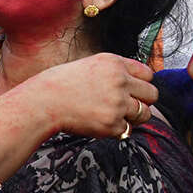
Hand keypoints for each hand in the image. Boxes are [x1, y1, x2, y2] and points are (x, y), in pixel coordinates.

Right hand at [12, 53, 155, 138]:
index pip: (148, 74)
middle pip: (152, 94)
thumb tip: (137, 86)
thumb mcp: (89, 66)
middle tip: (122, 106)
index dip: (139, 84)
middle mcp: (119, 81)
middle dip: (141, 101)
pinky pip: (126, 130)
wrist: (40, 103)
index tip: (128, 90)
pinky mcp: (112, 123)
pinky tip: (96, 122)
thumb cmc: (59, 85)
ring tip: (109, 115)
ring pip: (144, 114)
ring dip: (131, 117)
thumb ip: (114, 72)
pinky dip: (114, 129)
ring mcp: (117, 103)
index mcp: (113, 63)